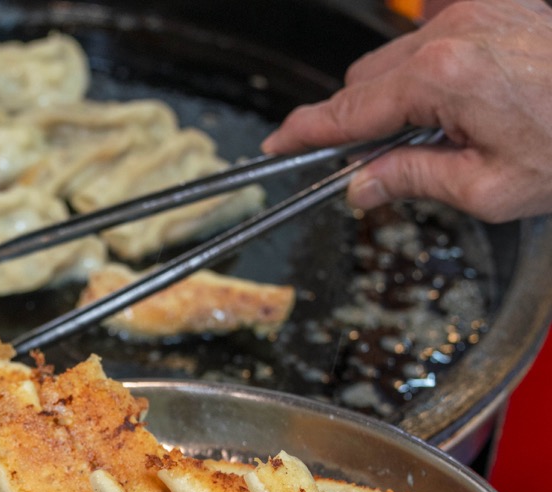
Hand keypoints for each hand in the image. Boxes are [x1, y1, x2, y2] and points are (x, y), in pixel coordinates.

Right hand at [261, 0, 551, 221]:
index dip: (306, 133)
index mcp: (442, 79)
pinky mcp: (499, 3)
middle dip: (355, 120)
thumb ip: (412, 181)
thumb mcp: (489, 189)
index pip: (347, 111)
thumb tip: (361, 187)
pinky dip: (429, 64)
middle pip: (365, 79)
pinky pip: (436, 30)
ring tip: (434, 135)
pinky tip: (455, 96)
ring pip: (397, 55)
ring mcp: (478, 9)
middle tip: (366, 164)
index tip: (278, 146)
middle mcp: (453, 31)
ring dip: (396, 94)